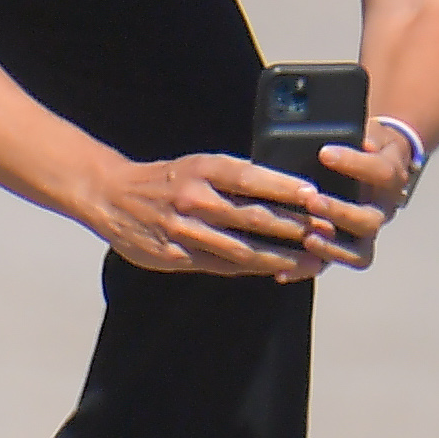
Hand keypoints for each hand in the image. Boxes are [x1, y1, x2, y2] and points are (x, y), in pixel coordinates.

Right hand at [91, 153, 329, 278]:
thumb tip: (284, 188)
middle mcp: (195, 199)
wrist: (112, 197)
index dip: (283, 187)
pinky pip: (223, 266)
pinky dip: (252, 269)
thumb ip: (234, 177)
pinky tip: (276, 271)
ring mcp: (185, 231)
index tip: (314, 194)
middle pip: (252, 216)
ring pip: (242, 248)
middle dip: (293, 226)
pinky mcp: (177, 257)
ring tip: (312, 260)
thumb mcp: (198, 165)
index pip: (250, 178)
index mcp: (203, 170)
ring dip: (280, 256)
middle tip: (326, 231)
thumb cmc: (167, 179)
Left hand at [304, 131, 417, 270]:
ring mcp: (365, 234)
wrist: (379, 163)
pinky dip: (307, 270)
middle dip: (341, 212)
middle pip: (370, 220)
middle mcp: (382, 210)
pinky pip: (330, 266)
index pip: (380, 173)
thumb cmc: (369, 147)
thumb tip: (364, 142)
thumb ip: (368, 135)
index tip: (324, 153)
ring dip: (331, 246)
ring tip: (307, 237)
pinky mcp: (345, 249)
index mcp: (390, 178)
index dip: (354, 164)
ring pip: (358, 252)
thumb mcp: (372, 132)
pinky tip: (283, 271)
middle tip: (312, 201)